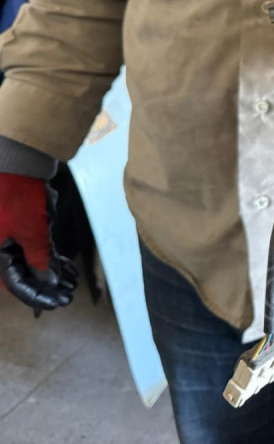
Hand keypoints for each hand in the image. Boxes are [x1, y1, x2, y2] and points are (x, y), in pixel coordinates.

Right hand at [0, 173, 76, 311]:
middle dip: (47, 287)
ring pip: (31, 262)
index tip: (58, 303)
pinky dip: (51, 258)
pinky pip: (35, 248)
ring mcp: (11, 236)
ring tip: (72, 283)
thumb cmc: (19, 197)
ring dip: (52, 274)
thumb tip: (48, 284)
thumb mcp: (32, 233)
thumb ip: (40, 261)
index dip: (37, 296)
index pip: (15, 284)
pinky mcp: (22, 226)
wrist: (18, 163)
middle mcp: (1, 248)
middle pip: (24, 275)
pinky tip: (67, 266)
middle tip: (68, 296)